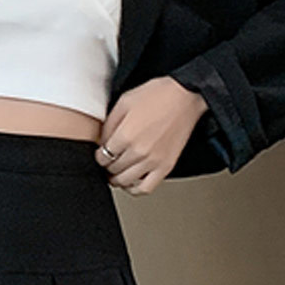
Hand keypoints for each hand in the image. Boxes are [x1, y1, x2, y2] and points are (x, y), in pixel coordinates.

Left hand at [95, 76, 208, 194]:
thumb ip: (108, 125)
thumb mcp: (124, 102)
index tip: (101, 153)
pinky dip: (135, 189)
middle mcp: (139, 151)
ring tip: (117, 172)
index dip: (99, 156)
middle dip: (107, 165)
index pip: (102, 157)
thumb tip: (101, 143)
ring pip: (125, 182)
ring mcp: (153, 161)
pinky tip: (132, 182)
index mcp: (126, 135)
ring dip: (117, 178)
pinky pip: (146, 188)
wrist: (185, 95)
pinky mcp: (166, 167)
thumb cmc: (158, 95)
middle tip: (109, 160)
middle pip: (112, 170)